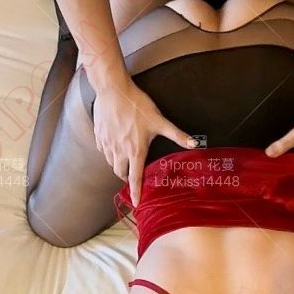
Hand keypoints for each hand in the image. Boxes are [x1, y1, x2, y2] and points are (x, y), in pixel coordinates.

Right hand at [93, 72, 195, 205]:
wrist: (113, 90)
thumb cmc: (137, 105)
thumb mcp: (159, 120)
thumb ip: (177, 134)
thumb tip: (194, 143)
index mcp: (135, 150)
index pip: (135, 177)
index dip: (136, 192)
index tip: (136, 204)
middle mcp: (119, 151)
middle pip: (121, 173)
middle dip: (127, 177)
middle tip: (132, 175)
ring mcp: (107, 144)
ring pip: (111, 163)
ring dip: (118, 166)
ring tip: (125, 160)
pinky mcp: (99, 136)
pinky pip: (103, 151)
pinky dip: (109, 153)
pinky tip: (114, 146)